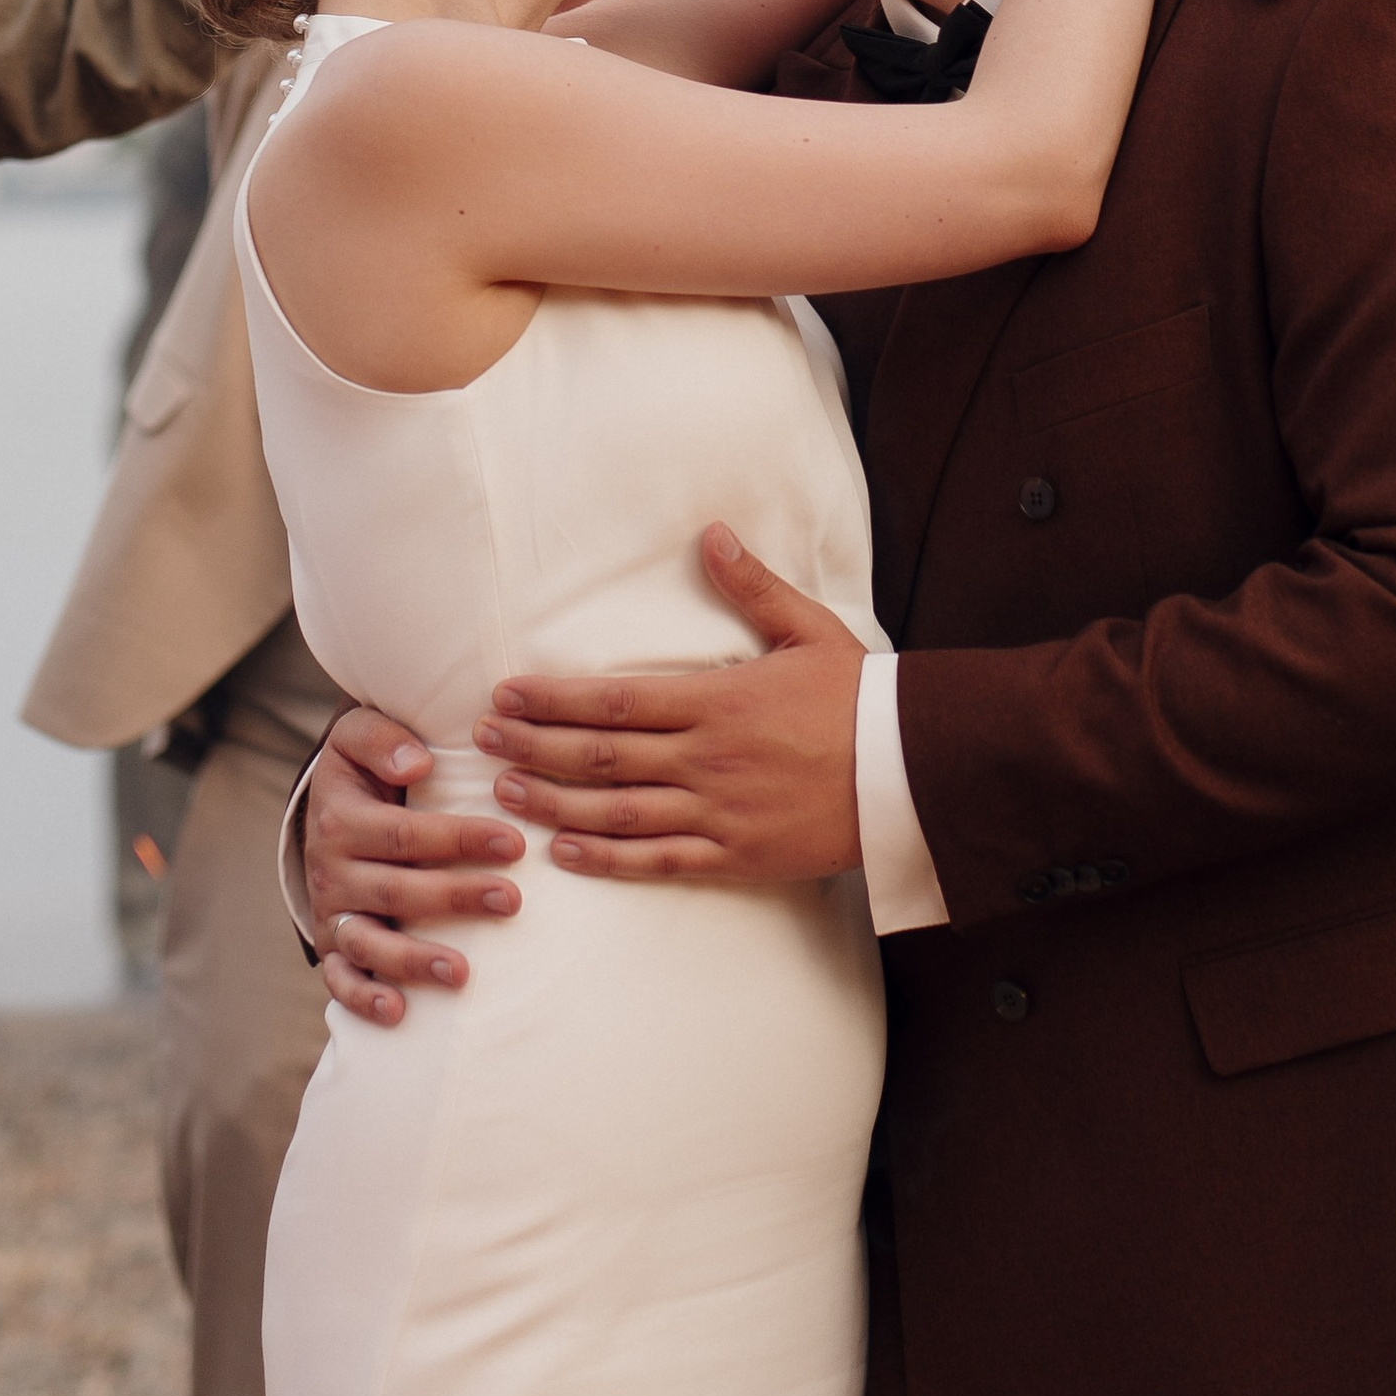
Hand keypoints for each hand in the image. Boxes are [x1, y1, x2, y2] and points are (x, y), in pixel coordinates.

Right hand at [304, 706, 524, 1027]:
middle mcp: (332, 869)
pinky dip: (363, 999)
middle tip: (512, 900)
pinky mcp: (333, 945)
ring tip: (463, 971)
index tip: (514, 842)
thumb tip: (418, 759)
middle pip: (395, 890)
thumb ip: (381, 737)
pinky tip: (398, 1012)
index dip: (458, 839)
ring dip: (413, 960)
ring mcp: (332, 912)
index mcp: (342, 817)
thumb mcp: (358, 736)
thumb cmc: (364, 769)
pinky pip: (341, 979)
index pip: (404, 833)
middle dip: (455, 897)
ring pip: (368, 943)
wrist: (326, 806)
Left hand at [475, 526, 865, 882]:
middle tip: (482, 742)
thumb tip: (711, 534)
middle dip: (533, 749)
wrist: (913, 772)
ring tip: (504, 795)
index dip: (553, 700)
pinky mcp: (737, 855)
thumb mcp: (809, 629)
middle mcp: (707, 758)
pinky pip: (659, 861)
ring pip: (617, 812)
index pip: (614, 701)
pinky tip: (566, 853)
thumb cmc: (861, 697)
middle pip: (600, 756)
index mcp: (718, 700)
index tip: (507, 695)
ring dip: (554, 804)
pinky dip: (608, 859)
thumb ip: (752, 586)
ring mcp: (719, 811)